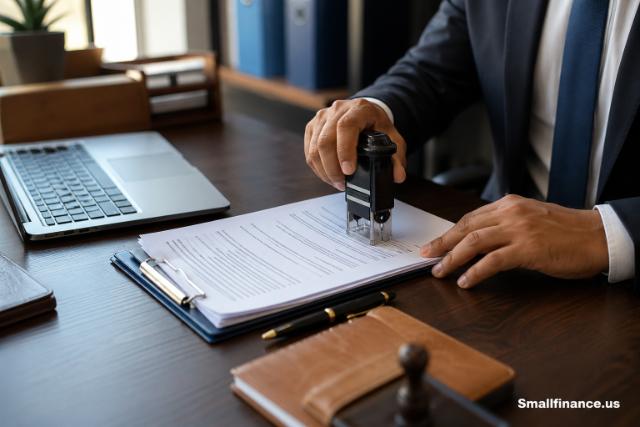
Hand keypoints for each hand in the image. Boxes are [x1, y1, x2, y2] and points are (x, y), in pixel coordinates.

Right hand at [304, 99, 406, 189]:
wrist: (365, 112)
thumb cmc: (376, 124)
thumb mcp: (393, 138)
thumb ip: (397, 157)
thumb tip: (398, 176)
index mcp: (359, 109)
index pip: (345, 127)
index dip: (344, 151)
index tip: (348, 170)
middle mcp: (337, 109)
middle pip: (325, 140)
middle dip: (332, 168)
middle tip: (343, 183)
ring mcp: (322, 117)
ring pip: (314, 147)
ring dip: (324, 170)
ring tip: (336, 182)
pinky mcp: (313, 126)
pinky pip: (309, 150)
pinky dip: (317, 167)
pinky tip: (328, 175)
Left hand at [421, 195, 608, 288]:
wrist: (597, 236)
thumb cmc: (566, 231)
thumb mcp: (530, 219)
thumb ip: (504, 225)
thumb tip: (477, 241)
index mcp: (509, 204)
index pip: (470, 218)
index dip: (449, 233)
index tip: (434, 244)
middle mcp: (510, 213)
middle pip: (465, 228)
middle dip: (442, 243)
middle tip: (426, 256)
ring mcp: (519, 230)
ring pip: (474, 242)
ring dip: (452, 258)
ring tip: (439, 271)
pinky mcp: (528, 249)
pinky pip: (492, 261)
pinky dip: (475, 272)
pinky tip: (465, 281)